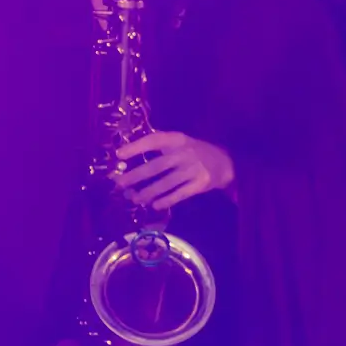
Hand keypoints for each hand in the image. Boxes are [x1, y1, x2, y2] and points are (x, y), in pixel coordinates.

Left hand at [115, 131, 234, 210]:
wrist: (226, 163)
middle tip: (120, 184)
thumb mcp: (180, 143)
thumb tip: (128, 157)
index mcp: (178, 140)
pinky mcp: (201, 184)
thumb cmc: (195, 152)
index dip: (136, 147)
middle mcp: (185, 153)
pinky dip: (166, 200)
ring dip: (148, 192)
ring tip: (135, 198)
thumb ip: (160, 147)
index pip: (154, 141)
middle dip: (136, 176)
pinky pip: (180, 194)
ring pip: (166, 183)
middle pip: (157, 166)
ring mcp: (194, 170)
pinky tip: (155, 205)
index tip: (119, 155)